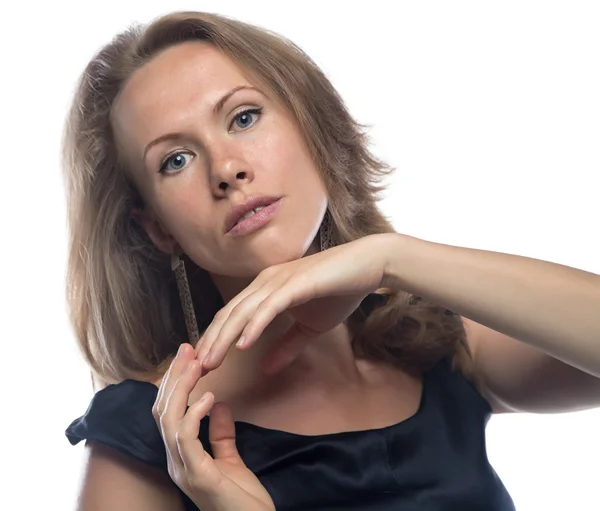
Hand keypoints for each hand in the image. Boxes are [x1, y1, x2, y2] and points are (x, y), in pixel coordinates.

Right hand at [152, 344, 274, 510]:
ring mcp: (183, 469)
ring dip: (181, 388)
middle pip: (163, 411)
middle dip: (173, 377)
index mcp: (181, 456)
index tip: (187, 357)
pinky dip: (194, 414)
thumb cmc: (243, 501)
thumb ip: (221, 435)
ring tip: (196, 363)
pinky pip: (186, 439)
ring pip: (169, 420)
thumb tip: (220, 406)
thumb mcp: (231, 461)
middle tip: (187, 349)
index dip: (173, 384)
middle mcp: (175, 461)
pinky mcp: (197, 476)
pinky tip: (209, 396)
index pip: (168, 413)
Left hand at [195, 234, 392, 374]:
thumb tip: (267, 368)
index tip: (204, 365)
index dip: (215, 339)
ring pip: (244, 311)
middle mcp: (266, 282)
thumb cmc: (339, 291)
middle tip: (197, 369)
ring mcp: (280, 280)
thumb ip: (287, 345)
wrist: (368, 266)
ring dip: (225, 337)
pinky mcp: (297, 283)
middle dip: (211, 342)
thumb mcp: (310, 327)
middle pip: (229, 314)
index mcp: (266, 289)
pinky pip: (270, 306)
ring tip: (211, 362)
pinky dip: (255, 325)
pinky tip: (243, 344)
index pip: (232, 316)